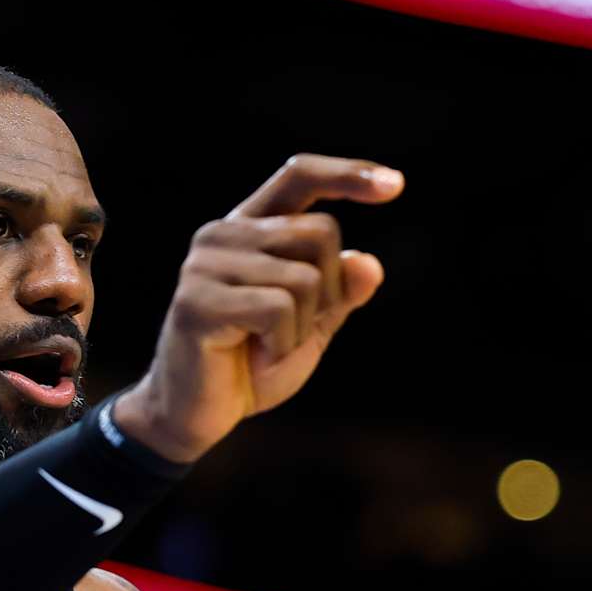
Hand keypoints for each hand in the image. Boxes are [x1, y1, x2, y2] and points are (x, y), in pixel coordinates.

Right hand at [115, 154, 402, 461]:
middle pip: (320, 232)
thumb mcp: (310, 327)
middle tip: (293, 331)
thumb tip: (368, 264)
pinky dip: (282, 344)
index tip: (396, 186)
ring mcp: (204, 265)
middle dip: (328, 292)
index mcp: (248, 228)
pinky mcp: (197, 301)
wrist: (195, 416)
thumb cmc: (250, 367)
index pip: (299, 176)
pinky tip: (255, 358)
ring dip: (302, 328)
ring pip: (305, 277)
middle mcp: (222, 235)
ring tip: (267, 349)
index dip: (348, 174)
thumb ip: (339, 294)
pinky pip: (278, 308)